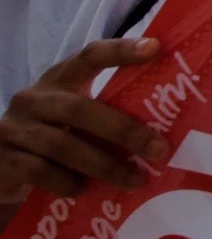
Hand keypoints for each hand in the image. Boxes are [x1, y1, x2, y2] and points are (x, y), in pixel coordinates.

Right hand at [0, 37, 169, 206]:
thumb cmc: (51, 134)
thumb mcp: (73, 116)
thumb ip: (106, 112)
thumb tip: (167, 130)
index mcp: (59, 79)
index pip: (90, 56)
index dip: (121, 50)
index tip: (155, 48)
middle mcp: (34, 98)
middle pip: (80, 108)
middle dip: (124, 130)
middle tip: (158, 150)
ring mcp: (14, 128)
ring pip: (62, 145)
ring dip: (104, 166)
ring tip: (135, 180)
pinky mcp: (2, 158)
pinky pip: (39, 171)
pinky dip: (67, 182)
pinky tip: (84, 190)